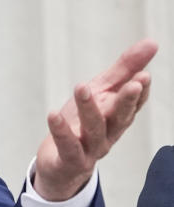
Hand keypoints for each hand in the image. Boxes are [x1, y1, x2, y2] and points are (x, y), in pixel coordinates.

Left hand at [33, 39, 157, 200]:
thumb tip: (152, 42)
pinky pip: (67, 146)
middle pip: (121, 117)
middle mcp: (109, 133)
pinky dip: (61, 131)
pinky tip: (53, 115)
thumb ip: (125, 69)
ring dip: (89, 109)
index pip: (134, 104)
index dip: (140, 91)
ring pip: (94, 130)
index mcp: (118, 116)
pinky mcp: (70, 160)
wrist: (59, 164)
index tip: (143, 74)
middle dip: (128, 100)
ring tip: (82, 87)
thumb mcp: (101, 92)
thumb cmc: (82, 123)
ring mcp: (90, 149)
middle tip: (133, 83)